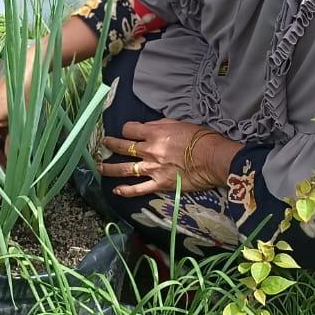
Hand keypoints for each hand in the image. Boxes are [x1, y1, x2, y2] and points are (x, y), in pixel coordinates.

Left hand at [99, 119, 240, 196]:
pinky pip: (138, 189)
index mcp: (154, 133)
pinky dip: (126, 191)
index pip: (129, 129)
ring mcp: (152, 169)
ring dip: (110, 168)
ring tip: (101, 167)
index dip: (126, 129)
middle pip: (122, 147)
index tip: (127, 131)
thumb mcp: (179, 123)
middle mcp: (149, 150)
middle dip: (111, 145)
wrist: (213, 158)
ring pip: (124, 169)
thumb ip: (161, 124)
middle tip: (105, 144)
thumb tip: (149, 126)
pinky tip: (116, 190)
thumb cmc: (201, 138)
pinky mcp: (159, 184)